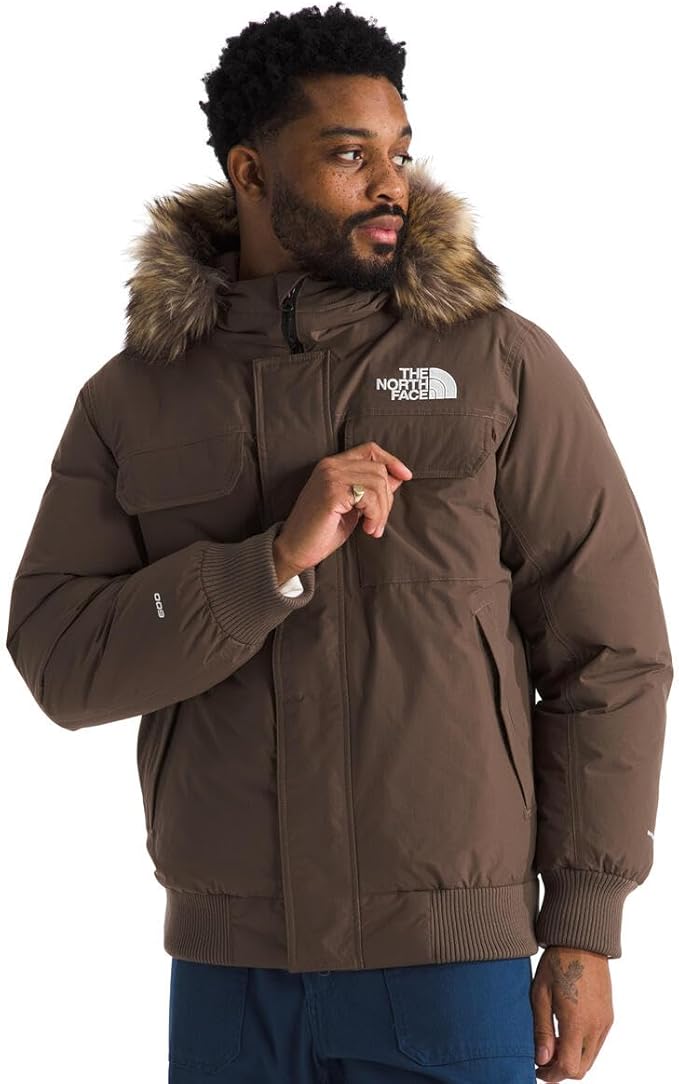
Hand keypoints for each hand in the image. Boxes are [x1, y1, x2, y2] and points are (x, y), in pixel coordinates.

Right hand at [273, 441, 412, 578]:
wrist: (295, 549)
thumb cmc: (322, 531)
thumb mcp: (353, 506)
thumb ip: (371, 489)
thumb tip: (398, 477)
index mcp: (333, 465)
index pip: (369, 449)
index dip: (391, 460)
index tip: (406, 476)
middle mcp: (330, 466)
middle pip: (379, 470)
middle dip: (387, 499)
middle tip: (378, 522)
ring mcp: (330, 477)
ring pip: (378, 483)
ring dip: (382, 511)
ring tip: (372, 528)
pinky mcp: (332, 492)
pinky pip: (370, 497)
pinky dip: (375, 515)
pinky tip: (367, 529)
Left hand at [532, 946, 613, 1080]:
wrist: (582, 942)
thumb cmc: (557, 964)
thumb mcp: (540, 995)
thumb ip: (541, 1030)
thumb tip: (541, 1060)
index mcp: (576, 1022)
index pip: (568, 1068)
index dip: (551, 1075)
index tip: (537, 1069)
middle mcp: (595, 1027)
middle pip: (582, 1068)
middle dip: (562, 1070)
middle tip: (543, 1059)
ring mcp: (605, 1022)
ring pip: (591, 1057)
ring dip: (573, 1059)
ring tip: (553, 1043)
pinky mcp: (609, 1017)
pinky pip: (597, 1043)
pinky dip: (583, 1047)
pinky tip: (567, 1032)